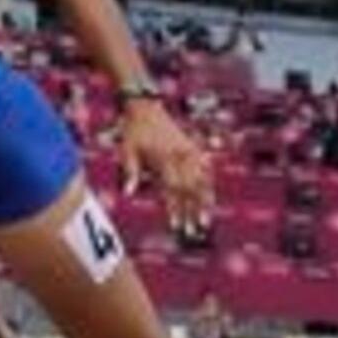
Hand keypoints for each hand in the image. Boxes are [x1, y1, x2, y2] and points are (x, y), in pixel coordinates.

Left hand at [118, 102, 212, 231]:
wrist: (145, 106)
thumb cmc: (132, 131)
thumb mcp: (127, 151)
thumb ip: (130, 172)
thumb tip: (127, 194)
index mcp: (164, 158)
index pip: (172, 190)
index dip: (175, 209)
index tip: (176, 226)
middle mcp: (180, 156)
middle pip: (189, 190)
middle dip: (192, 212)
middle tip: (194, 231)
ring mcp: (189, 151)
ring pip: (202, 181)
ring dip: (204, 202)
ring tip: (206, 220)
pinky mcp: (192, 147)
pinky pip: (205, 168)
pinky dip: (208, 184)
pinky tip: (210, 197)